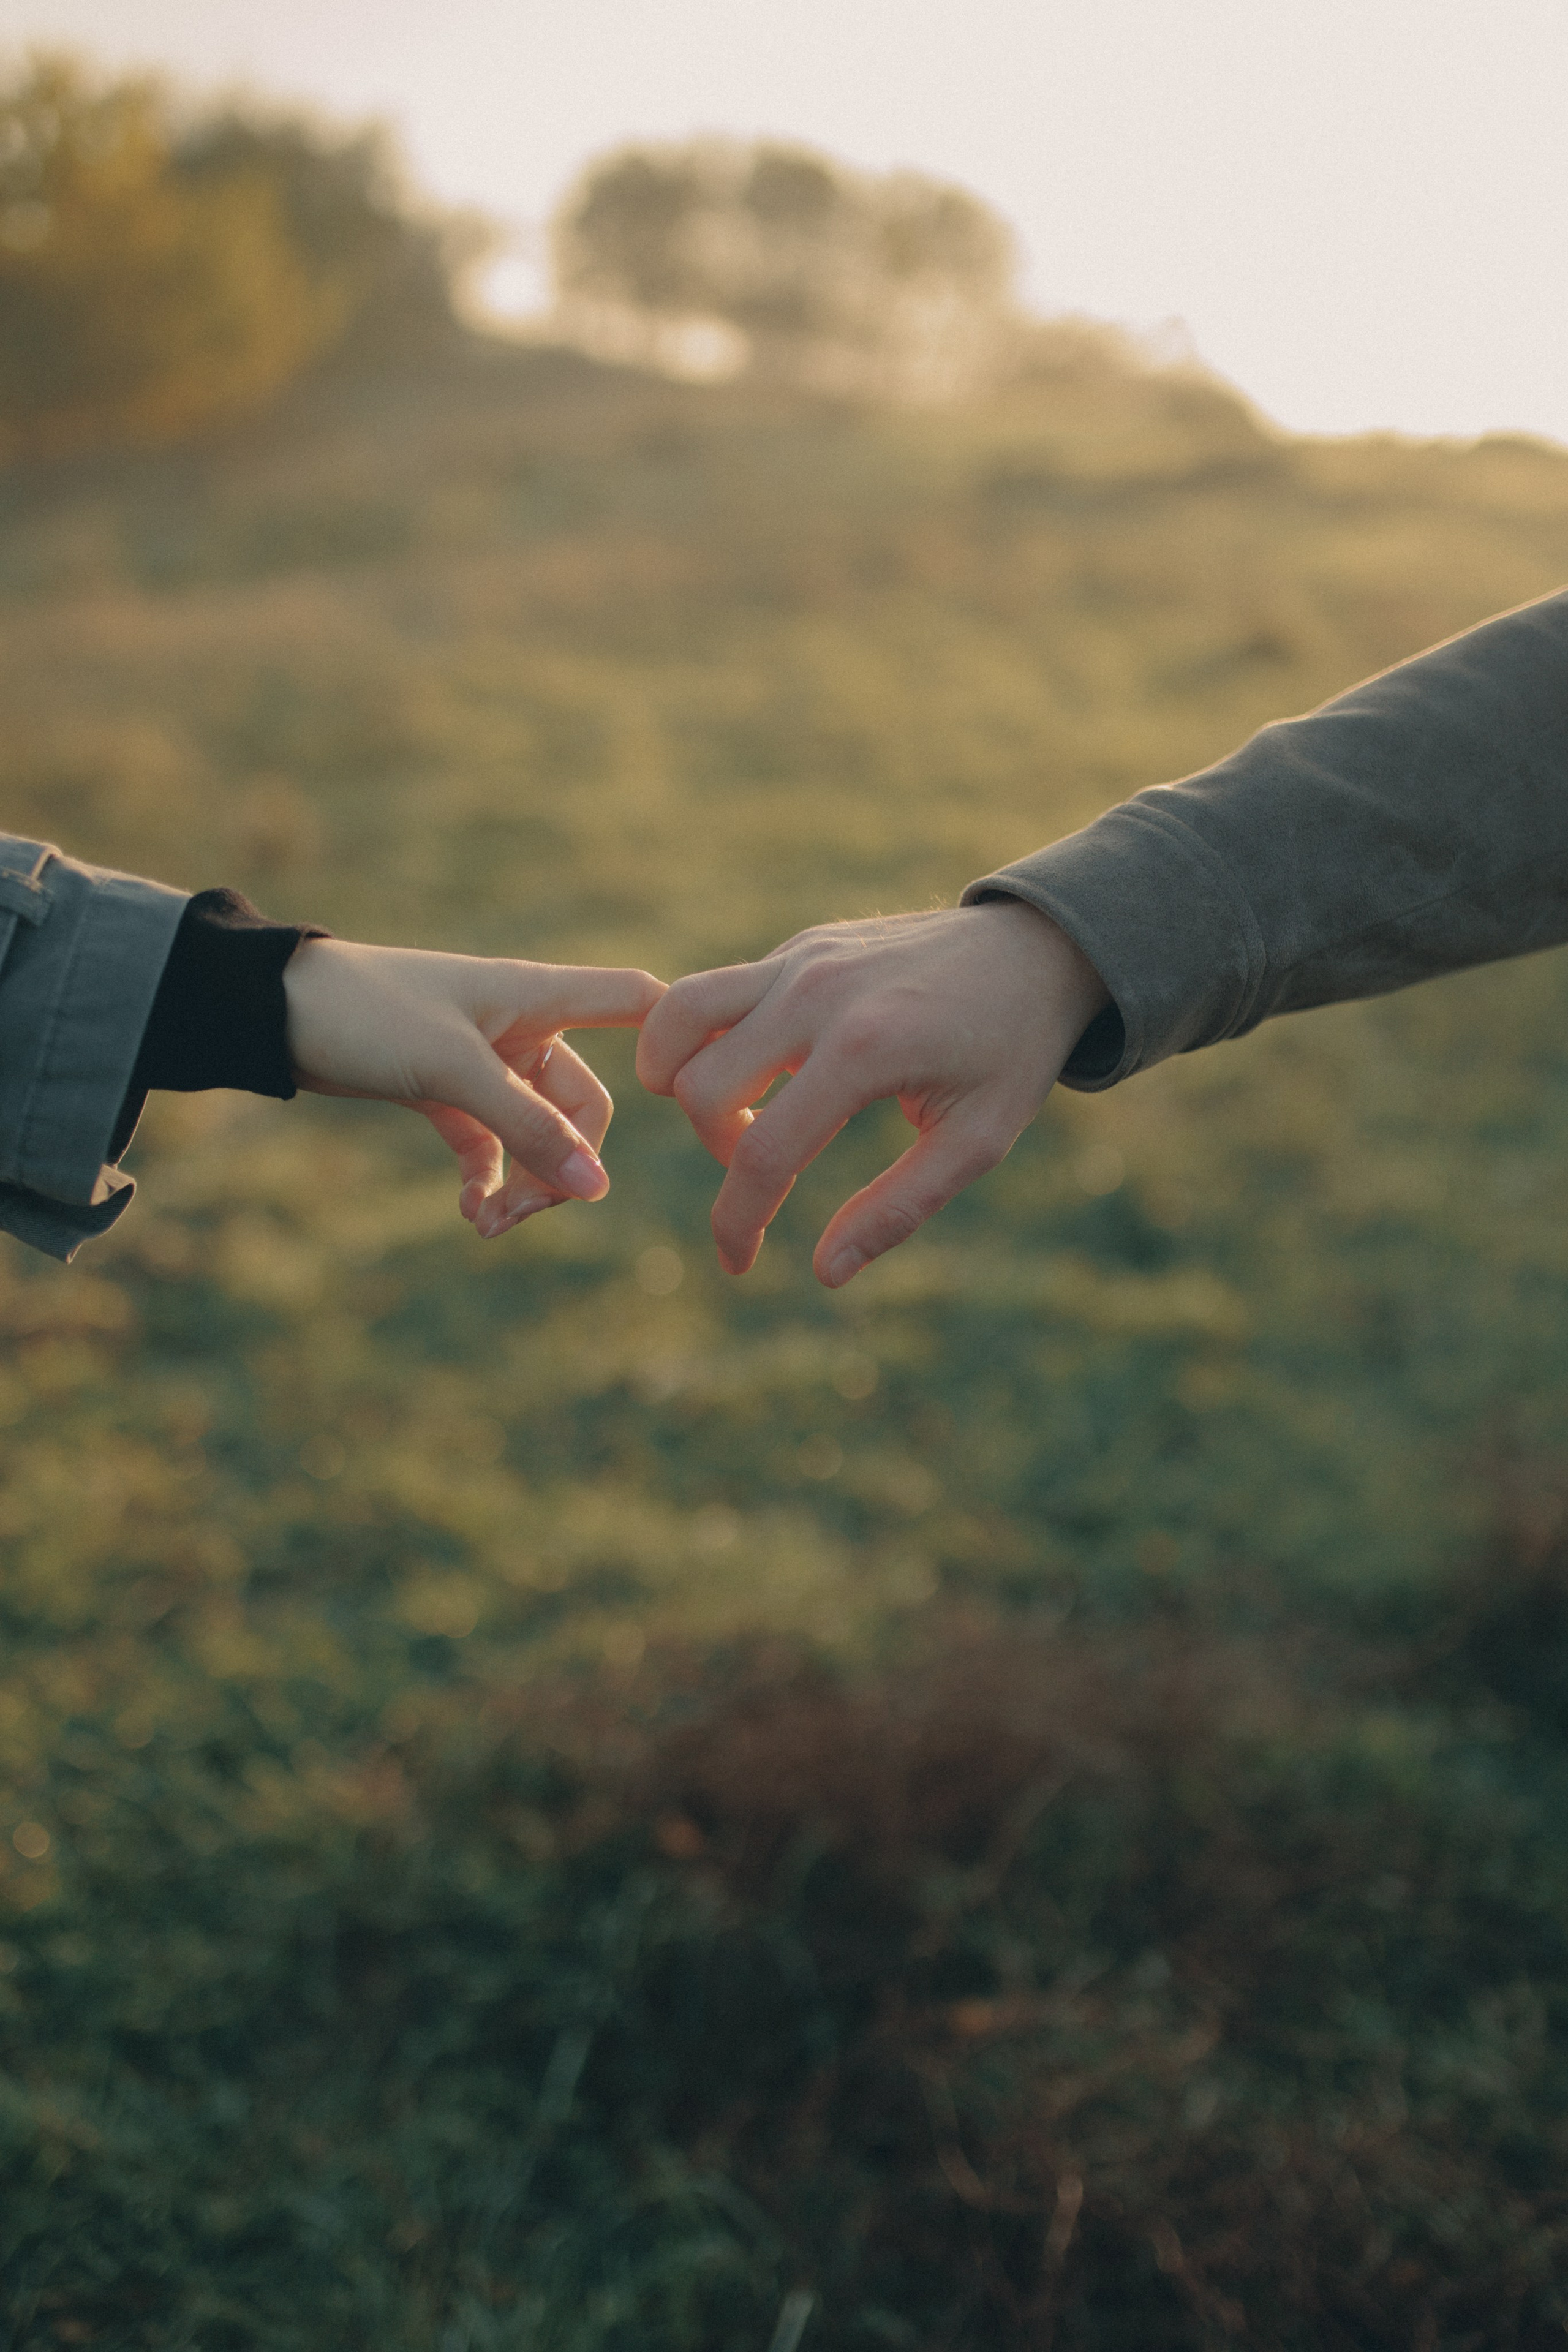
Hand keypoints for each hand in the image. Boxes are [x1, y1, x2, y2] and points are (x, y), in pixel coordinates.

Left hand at [284, 940, 664, 1236]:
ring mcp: (486, 1062)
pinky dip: (488, 1180)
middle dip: (564, 1164)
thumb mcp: (454, 1070)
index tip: (702, 1093)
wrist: (270, 1011)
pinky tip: (470, 1212)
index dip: (677, 1039)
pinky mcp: (446, 1091)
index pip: (636, 999)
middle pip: (585, 1105)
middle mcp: (523, 1028)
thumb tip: (595, 1189)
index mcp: (539, 997)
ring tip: (489, 1224)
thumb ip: (527, 1127)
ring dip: (524, 1184)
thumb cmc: (365, 1012)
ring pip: (537, 1134)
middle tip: (523, 1213)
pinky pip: (491, 1146)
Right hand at [637, 900, 1108, 1284]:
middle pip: (700, 1087)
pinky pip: (714, 994)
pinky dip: (708, 1041)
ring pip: (678, 1017)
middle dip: (717, 1151)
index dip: (737, 1222)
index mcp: (864, 1049)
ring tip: (736, 1114)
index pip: (762, 1152)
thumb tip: (825, 1273)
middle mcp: (817, 994)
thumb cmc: (1013, 1050)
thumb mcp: (976, 1142)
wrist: (1035, 948)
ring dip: (680, 1078)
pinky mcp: (797, 947)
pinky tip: (760, 1073)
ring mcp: (800, 959)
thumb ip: (898, 1209)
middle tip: (767, 1166)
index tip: (739, 1263)